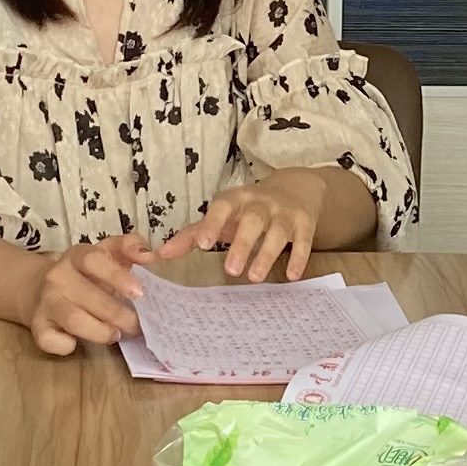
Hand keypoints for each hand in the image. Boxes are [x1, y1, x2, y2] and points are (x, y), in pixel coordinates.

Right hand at [26, 236, 156, 355]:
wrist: (42, 289)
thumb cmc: (87, 274)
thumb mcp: (107, 254)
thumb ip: (130, 248)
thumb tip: (149, 255)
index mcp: (77, 256)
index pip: (93, 260)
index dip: (117, 276)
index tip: (139, 292)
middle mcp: (57, 277)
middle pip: (89, 297)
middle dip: (120, 315)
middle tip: (136, 325)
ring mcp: (46, 302)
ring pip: (74, 320)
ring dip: (100, 332)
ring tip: (116, 334)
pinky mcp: (37, 326)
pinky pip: (50, 340)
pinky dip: (66, 346)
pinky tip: (77, 343)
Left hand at [158, 172, 334, 281]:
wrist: (297, 187)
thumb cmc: (250, 208)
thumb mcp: (224, 215)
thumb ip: (193, 234)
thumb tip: (160, 255)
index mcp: (237, 200)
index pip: (223, 207)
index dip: (213, 223)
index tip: (203, 245)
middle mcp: (261, 203)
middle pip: (252, 220)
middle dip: (242, 243)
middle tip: (230, 270)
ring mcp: (284, 213)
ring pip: (277, 232)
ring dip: (266, 254)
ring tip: (254, 278)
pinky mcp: (305, 223)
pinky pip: (304, 241)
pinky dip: (298, 258)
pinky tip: (291, 276)